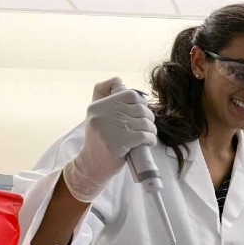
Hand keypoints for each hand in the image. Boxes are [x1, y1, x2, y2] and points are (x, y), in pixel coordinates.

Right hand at [63, 77, 156, 201]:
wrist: (92, 166)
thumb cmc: (100, 141)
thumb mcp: (96, 116)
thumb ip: (104, 96)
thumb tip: (118, 79)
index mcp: (98, 106)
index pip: (130, 95)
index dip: (141, 103)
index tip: (142, 114)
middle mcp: (102, 114)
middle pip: (140, 109)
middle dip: (149, 119)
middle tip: (148, 128)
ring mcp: (109, 128)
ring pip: (144, 122)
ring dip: (151, 130)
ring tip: (149, 136)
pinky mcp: (117, 142)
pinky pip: (144, 135)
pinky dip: (151, 139)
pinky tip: (149, 143)